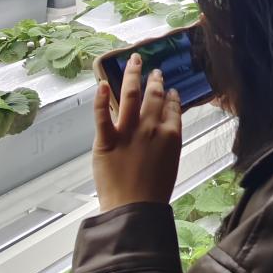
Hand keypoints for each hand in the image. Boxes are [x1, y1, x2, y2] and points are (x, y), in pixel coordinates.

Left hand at [93, 54, 181, 211]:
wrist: (135, 208)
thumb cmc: (155, 192)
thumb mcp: (171, 162)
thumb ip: (168, 142)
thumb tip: (166, 129)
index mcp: (171, 135)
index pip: (173, 107)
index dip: (171, 96)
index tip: (170, 89)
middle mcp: (152, 128)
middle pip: (154, 97)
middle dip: (155, 81)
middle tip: (154, 71)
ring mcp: (128, 132)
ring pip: (131, 95)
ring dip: (133, 76)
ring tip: (134, 63)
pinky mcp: (106, 140)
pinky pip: (102, 115)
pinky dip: (100, 99)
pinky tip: (100, 84)